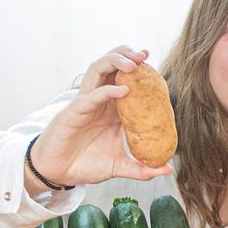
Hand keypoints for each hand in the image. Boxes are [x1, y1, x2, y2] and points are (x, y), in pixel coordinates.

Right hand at [27, 47, 173, 188]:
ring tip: (133, 63)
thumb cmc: (85, 165)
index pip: (125, 80)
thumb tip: (169, 169)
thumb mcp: (119, 166)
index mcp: (112, 109)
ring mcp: (86, 103)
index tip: (154, 63)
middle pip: (111, 66)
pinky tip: (123, 90)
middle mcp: (100, 100)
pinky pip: (91, 95)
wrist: (59, 173)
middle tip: (144, 54)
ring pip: (98, 70)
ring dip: (115, 62)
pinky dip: (107, 90)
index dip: (138, 69)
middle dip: (127, 55)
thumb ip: (142, 168)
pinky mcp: (74, 111)